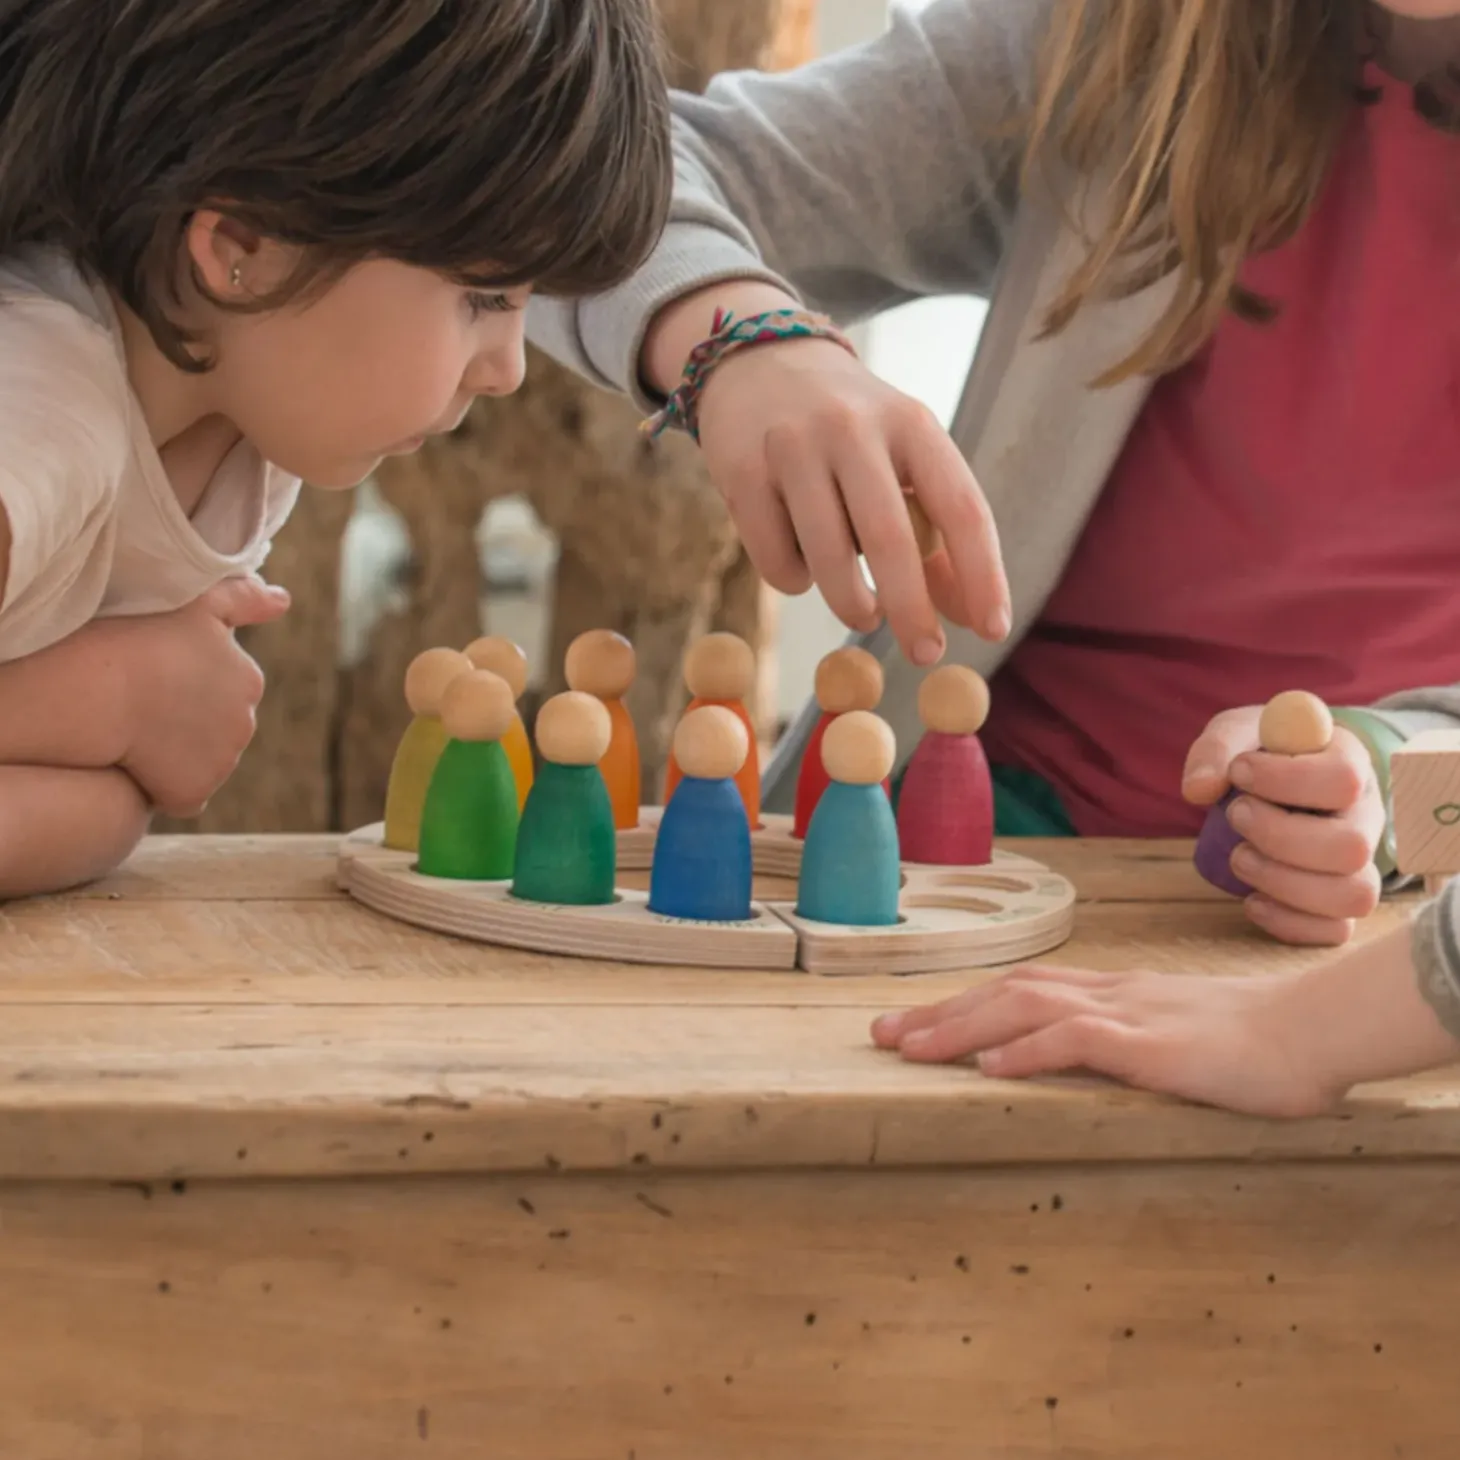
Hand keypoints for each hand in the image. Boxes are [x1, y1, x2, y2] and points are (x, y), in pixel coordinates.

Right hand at [104, 576, 288, 816]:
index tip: (156, 678)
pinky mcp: (193, 791)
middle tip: (142, 707)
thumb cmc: (140, 638)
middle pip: (216, 727)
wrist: (95, 689)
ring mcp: (222, 762)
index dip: (188, 685)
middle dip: (188, 721)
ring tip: (135, 736)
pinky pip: (184, 797)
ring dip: (177, 755)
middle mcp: (245, 724)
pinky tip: (137, 770)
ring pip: (201, 762)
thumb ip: (244, 598)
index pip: (226, 689)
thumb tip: (284, 601)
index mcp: (249, 680)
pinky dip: (166, 789)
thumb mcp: (198, 603)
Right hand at [646, 286, 1009, 666]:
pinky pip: (778, 562)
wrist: (757, 363)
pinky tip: (802, 557)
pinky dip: (797, 581)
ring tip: (862, 611)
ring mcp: (791, 447)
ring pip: (829, 560)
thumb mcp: (903, 459)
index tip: (995, 630)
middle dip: (913, 611)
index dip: (983, 574)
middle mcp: (853, 428)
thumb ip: (937, 533)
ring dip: (853, 605)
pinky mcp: (741, 473)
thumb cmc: (850, 432)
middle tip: (926, 654)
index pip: (961, 506)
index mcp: (911, 423)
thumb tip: (970, 617)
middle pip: (890, 540)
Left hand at [869, 964, 1342, 1117]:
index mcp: (1112, 993)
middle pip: (1007, 991)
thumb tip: (1078, 1057)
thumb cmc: (1252, 1041)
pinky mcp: (1154, 1046)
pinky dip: (1030, 1050)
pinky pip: (1081, 1040)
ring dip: (963, 1026)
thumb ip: (1127, 1042)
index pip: (1020, 988)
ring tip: (911, 1049)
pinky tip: (992, 1066)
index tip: (912, 1023)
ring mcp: (1129, 1015)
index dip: (962, 1003)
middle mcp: (1108, 994)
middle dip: (940, 1013)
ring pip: (1027, 1007)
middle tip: (880, 1037)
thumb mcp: (1173, 1037)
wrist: (1313, 1032)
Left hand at [1181, 706, 1383, 944]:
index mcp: (1350, 765)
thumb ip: (1218, 749)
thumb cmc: (1261, 754)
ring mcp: (1358, 864)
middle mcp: (1366, 817)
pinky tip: (1252, 900)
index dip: (1287, 779)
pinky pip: (1336, 930)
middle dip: (1279, 837)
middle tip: (1235, 815)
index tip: (1240, 770)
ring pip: (1353, 895)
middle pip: (1351, 846)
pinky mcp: (1339, 900)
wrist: (1273, 782)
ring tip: (1239, 857)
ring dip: (1284, 883)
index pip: (1344, 777)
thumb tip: (1199, 790)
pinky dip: (1290, 923)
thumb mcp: (1237, 733)